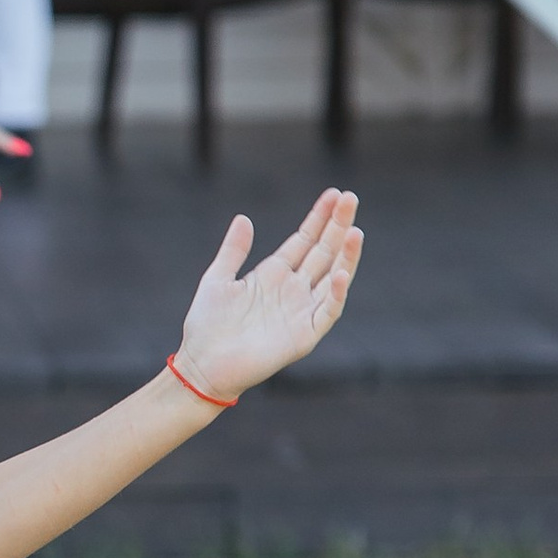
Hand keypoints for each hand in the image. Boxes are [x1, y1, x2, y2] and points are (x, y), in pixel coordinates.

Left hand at [170, 191, 361, 404]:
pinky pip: (327, 311)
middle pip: (323, 252)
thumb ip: (233, 251)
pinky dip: (336, 293)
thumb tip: (243, 218)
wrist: (202, 364)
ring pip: (333, 277)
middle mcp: (293, 289)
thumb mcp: (217, 279)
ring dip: (346, 255)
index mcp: (274, 274)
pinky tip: (341, 273)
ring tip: (355, 230)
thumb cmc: (207, 325)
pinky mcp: (304, 335)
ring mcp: (302, 311)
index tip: (334, 193)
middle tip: (351, 198)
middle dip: (338, 226)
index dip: (319, 218)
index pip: (305, 240)